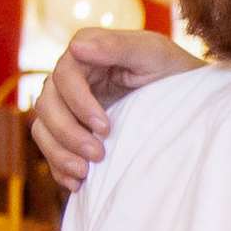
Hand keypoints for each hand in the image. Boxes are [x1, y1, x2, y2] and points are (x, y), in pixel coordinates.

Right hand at [31, 29, 203, 190]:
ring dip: (59, 153)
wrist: (188, 96)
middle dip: (68, 133)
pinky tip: (78, 183)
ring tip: (85, 173)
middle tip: (98, 155)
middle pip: (46, 105)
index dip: (79, 103)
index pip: (63, 77)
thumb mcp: (153, 53)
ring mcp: (68, 103)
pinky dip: (59, 167)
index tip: (105, 127)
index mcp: (86, 51)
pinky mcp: (72, 127)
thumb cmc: (172, 68)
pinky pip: (51, 148)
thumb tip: (76, 47)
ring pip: (42, 128)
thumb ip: (118, 46)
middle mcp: (69, 76)